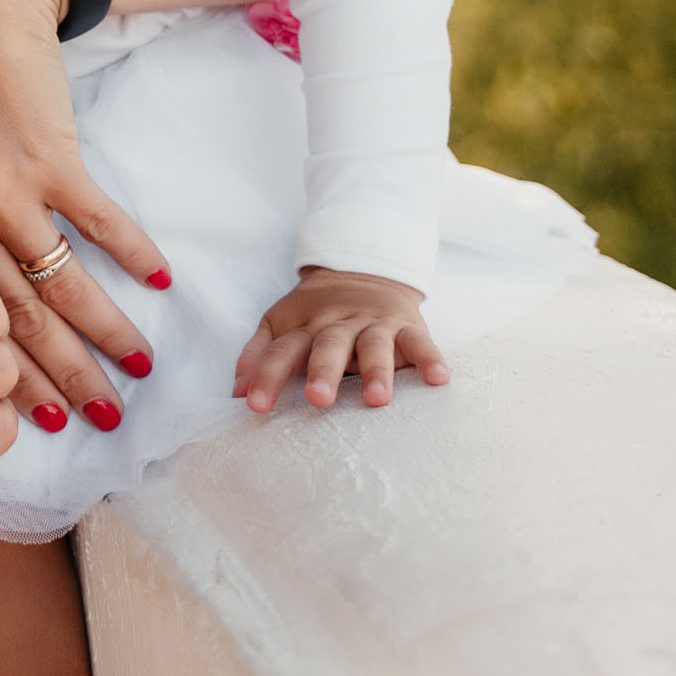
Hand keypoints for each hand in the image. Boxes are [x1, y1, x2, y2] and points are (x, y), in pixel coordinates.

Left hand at [0, 0, 167, 426]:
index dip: (3, 380)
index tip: (38, 425)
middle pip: (17, 319)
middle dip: (63, 377)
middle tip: (102, 421)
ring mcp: (4, 187)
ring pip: (61, 282)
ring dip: (106, 331)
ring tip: (139, 367)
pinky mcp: (47, 153)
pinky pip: (97, 220)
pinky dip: (132, 252)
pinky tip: (159, 281)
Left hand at [234, 269, 450, 415]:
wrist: (362, 269)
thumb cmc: (316, 312)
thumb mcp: (281, 323)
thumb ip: (258, 355)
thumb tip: (237, 392)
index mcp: (303, 326)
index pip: (280, 350)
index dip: (266, 376)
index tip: (254, 405)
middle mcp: (338, 324)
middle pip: (328, 346)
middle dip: (323, 372)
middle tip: (318, 399)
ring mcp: (373, 324)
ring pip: (374, 345)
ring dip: (376, 370)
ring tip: (377, 398)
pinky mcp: (406, 326)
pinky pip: (420, 342)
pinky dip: (430, 357)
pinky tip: (438, 378)